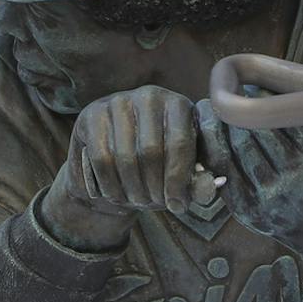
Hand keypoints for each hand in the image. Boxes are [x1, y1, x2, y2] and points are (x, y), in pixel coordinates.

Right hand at [56, 84, 216, 217]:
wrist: (114, 156)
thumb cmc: (158, 165)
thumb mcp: (184, 171)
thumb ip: (200, 179)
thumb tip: (211, 186)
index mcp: (179, 105)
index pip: (180, 143)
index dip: (179, 180)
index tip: (178, 205)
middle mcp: (150, 96)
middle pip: (151, 151)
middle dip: (154, 187)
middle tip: (154, 204)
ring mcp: (118, 102)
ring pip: (125, 157)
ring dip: (133, 189)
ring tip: (138, 201)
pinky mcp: (92, 114)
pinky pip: (101, 158)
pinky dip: (111, 185)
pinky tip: (118, 196)